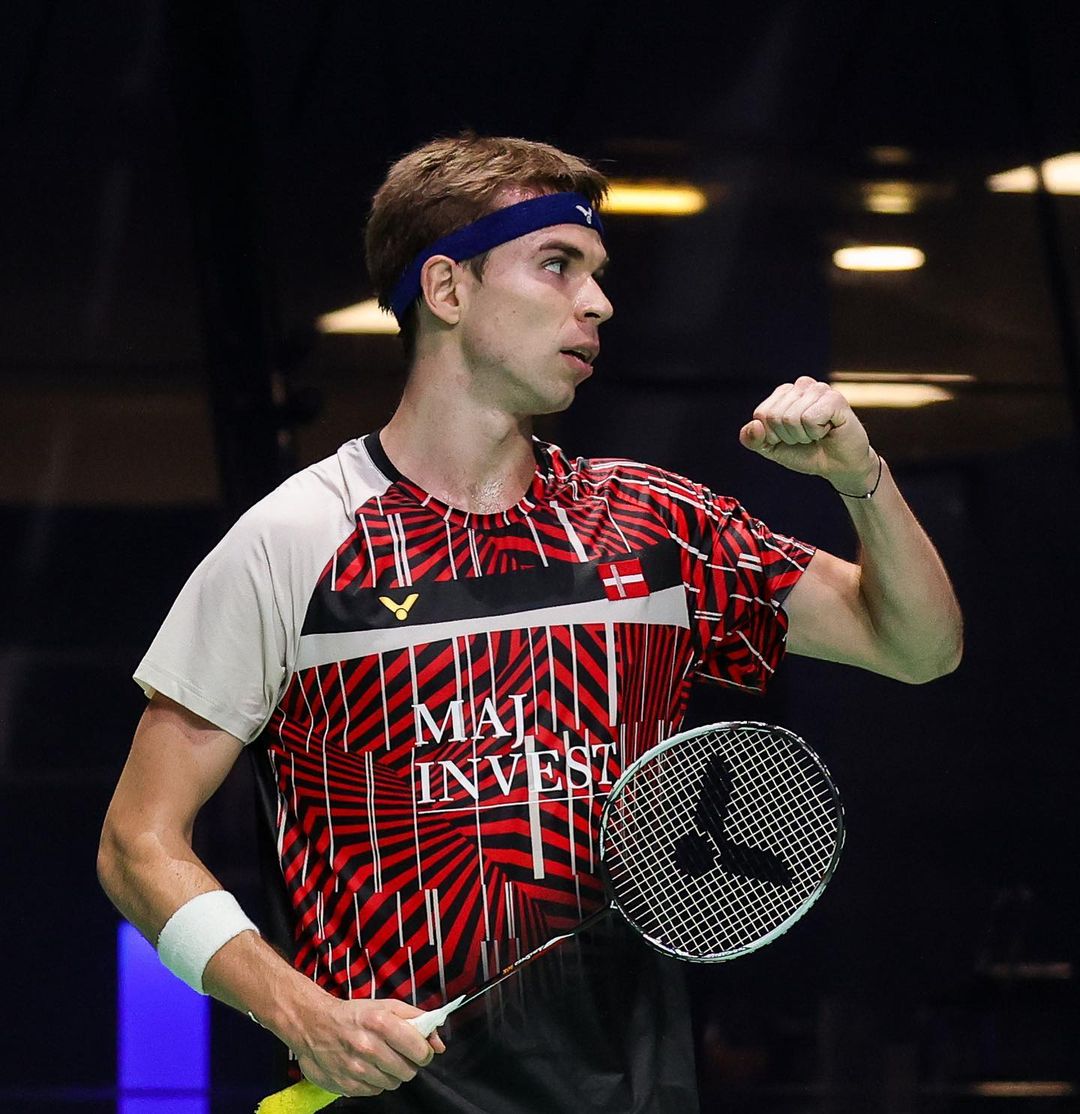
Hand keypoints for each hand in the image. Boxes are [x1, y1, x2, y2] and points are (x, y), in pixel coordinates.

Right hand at [290, 995, 445, 1098]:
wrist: (313, 1025)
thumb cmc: (354, 1015)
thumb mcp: (386, 1007)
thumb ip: (417, 1020)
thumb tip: (439, 1044)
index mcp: (382, 1022)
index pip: (420, 1050)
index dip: (425, 1052)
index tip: (421, 1050)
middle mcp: (369, 1047)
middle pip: (409, 1071)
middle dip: (408, 1063)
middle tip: (398, 1053)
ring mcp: (357, 1068)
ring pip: (393, 1083)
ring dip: (391, 1073)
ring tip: (380, 1059)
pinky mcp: (347, 1084)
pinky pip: (375, 1091)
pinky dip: (374, 1081)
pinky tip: (366, 1067)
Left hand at [739, 377, 878, 492]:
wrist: (838, 466)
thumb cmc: (806, 453)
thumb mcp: (772, 449)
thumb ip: (753, 440)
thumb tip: (754, 426)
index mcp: (784, 393)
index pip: (761, 414)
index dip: (772, 435)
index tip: (790, 438)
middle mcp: (801, 385)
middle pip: (774, 416)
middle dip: (788, 436)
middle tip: (806, 437)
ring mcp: (819, 389)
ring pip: (791, 418)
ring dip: (803, 436)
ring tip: (818, 434)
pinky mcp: (835, 398)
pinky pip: (809, 419)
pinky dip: (816, 432)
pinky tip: (828, 430)